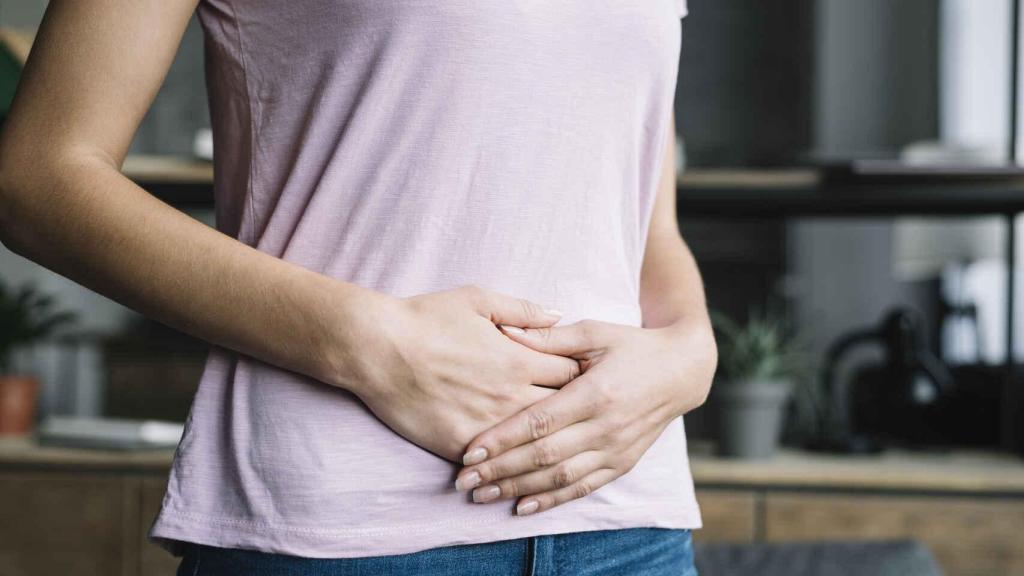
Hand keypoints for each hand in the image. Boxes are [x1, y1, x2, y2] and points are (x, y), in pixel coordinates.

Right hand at [344, 285, 580, 462]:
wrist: (376, 348)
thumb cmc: (425, 318)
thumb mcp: (477, 300)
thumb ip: (523, 310)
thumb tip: (559, 316)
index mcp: (519, 359)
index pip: (573, 374)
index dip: (581, 376)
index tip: (584, 378)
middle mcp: (509, 395)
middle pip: (562, 413)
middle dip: (573, 412)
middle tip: (579, 413)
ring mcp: (486, 424)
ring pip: (534, 444)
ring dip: (547, 442)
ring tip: (559, 444)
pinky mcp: (461, 445)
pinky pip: (497, 462)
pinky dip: (510, 462)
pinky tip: (519, 465)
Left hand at [453, 317, 715, 514]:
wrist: (683, 371)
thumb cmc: (632, 346)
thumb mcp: (594, 331)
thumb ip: (549, 337)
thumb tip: (505, 332)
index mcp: (595, 392)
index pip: (540, 422)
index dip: (503, 439)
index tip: (470, 450)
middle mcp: (606, 426)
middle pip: (544, 455)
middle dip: (500, 470)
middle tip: (463, 480)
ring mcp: (615, 449)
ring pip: (560, 477)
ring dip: (518, 489)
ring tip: (481, 495)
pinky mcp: (622, 463)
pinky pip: (582, 487)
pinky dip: (551, 500)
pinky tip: (522, 506)